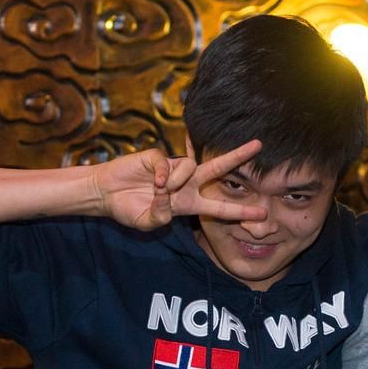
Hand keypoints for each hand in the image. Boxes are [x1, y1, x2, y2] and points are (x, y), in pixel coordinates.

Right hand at [92, 140, 267, 230]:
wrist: (106, 195)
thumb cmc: (128, 210)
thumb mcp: (147, 222)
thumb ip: (160, 216)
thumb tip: (169, 198)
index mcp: (188, 203)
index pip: (219, 207)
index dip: (240, 211)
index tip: (261, 214)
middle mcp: (186, 184)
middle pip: (218, 169)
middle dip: (237, 157)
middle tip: (259, 145)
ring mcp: (173, 168)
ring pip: (191, 168)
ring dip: (177, 183)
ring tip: (158, 191)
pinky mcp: (158, 157)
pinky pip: (169, 163)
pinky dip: (163, 174)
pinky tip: (154, 183)